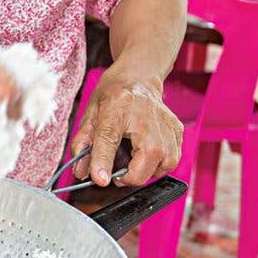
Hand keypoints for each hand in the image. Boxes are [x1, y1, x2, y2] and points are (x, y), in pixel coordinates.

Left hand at [68, 65, 181, 186]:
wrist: (137, 78)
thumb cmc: (113, 95)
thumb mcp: (90, 114)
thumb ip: (83, 143)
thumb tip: (80, 172)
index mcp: (118, 107)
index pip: (109, 138)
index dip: (103, 162)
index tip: (100, 180)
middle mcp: (146, 114)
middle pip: (148, 155)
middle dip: (132, 176)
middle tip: (117, 174)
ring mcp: (165, 122)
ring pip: (164, 164)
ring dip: (146, 171)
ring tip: (133, 161)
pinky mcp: (177, 130)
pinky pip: (172, 160)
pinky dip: (158, 165)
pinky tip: (145, 155)